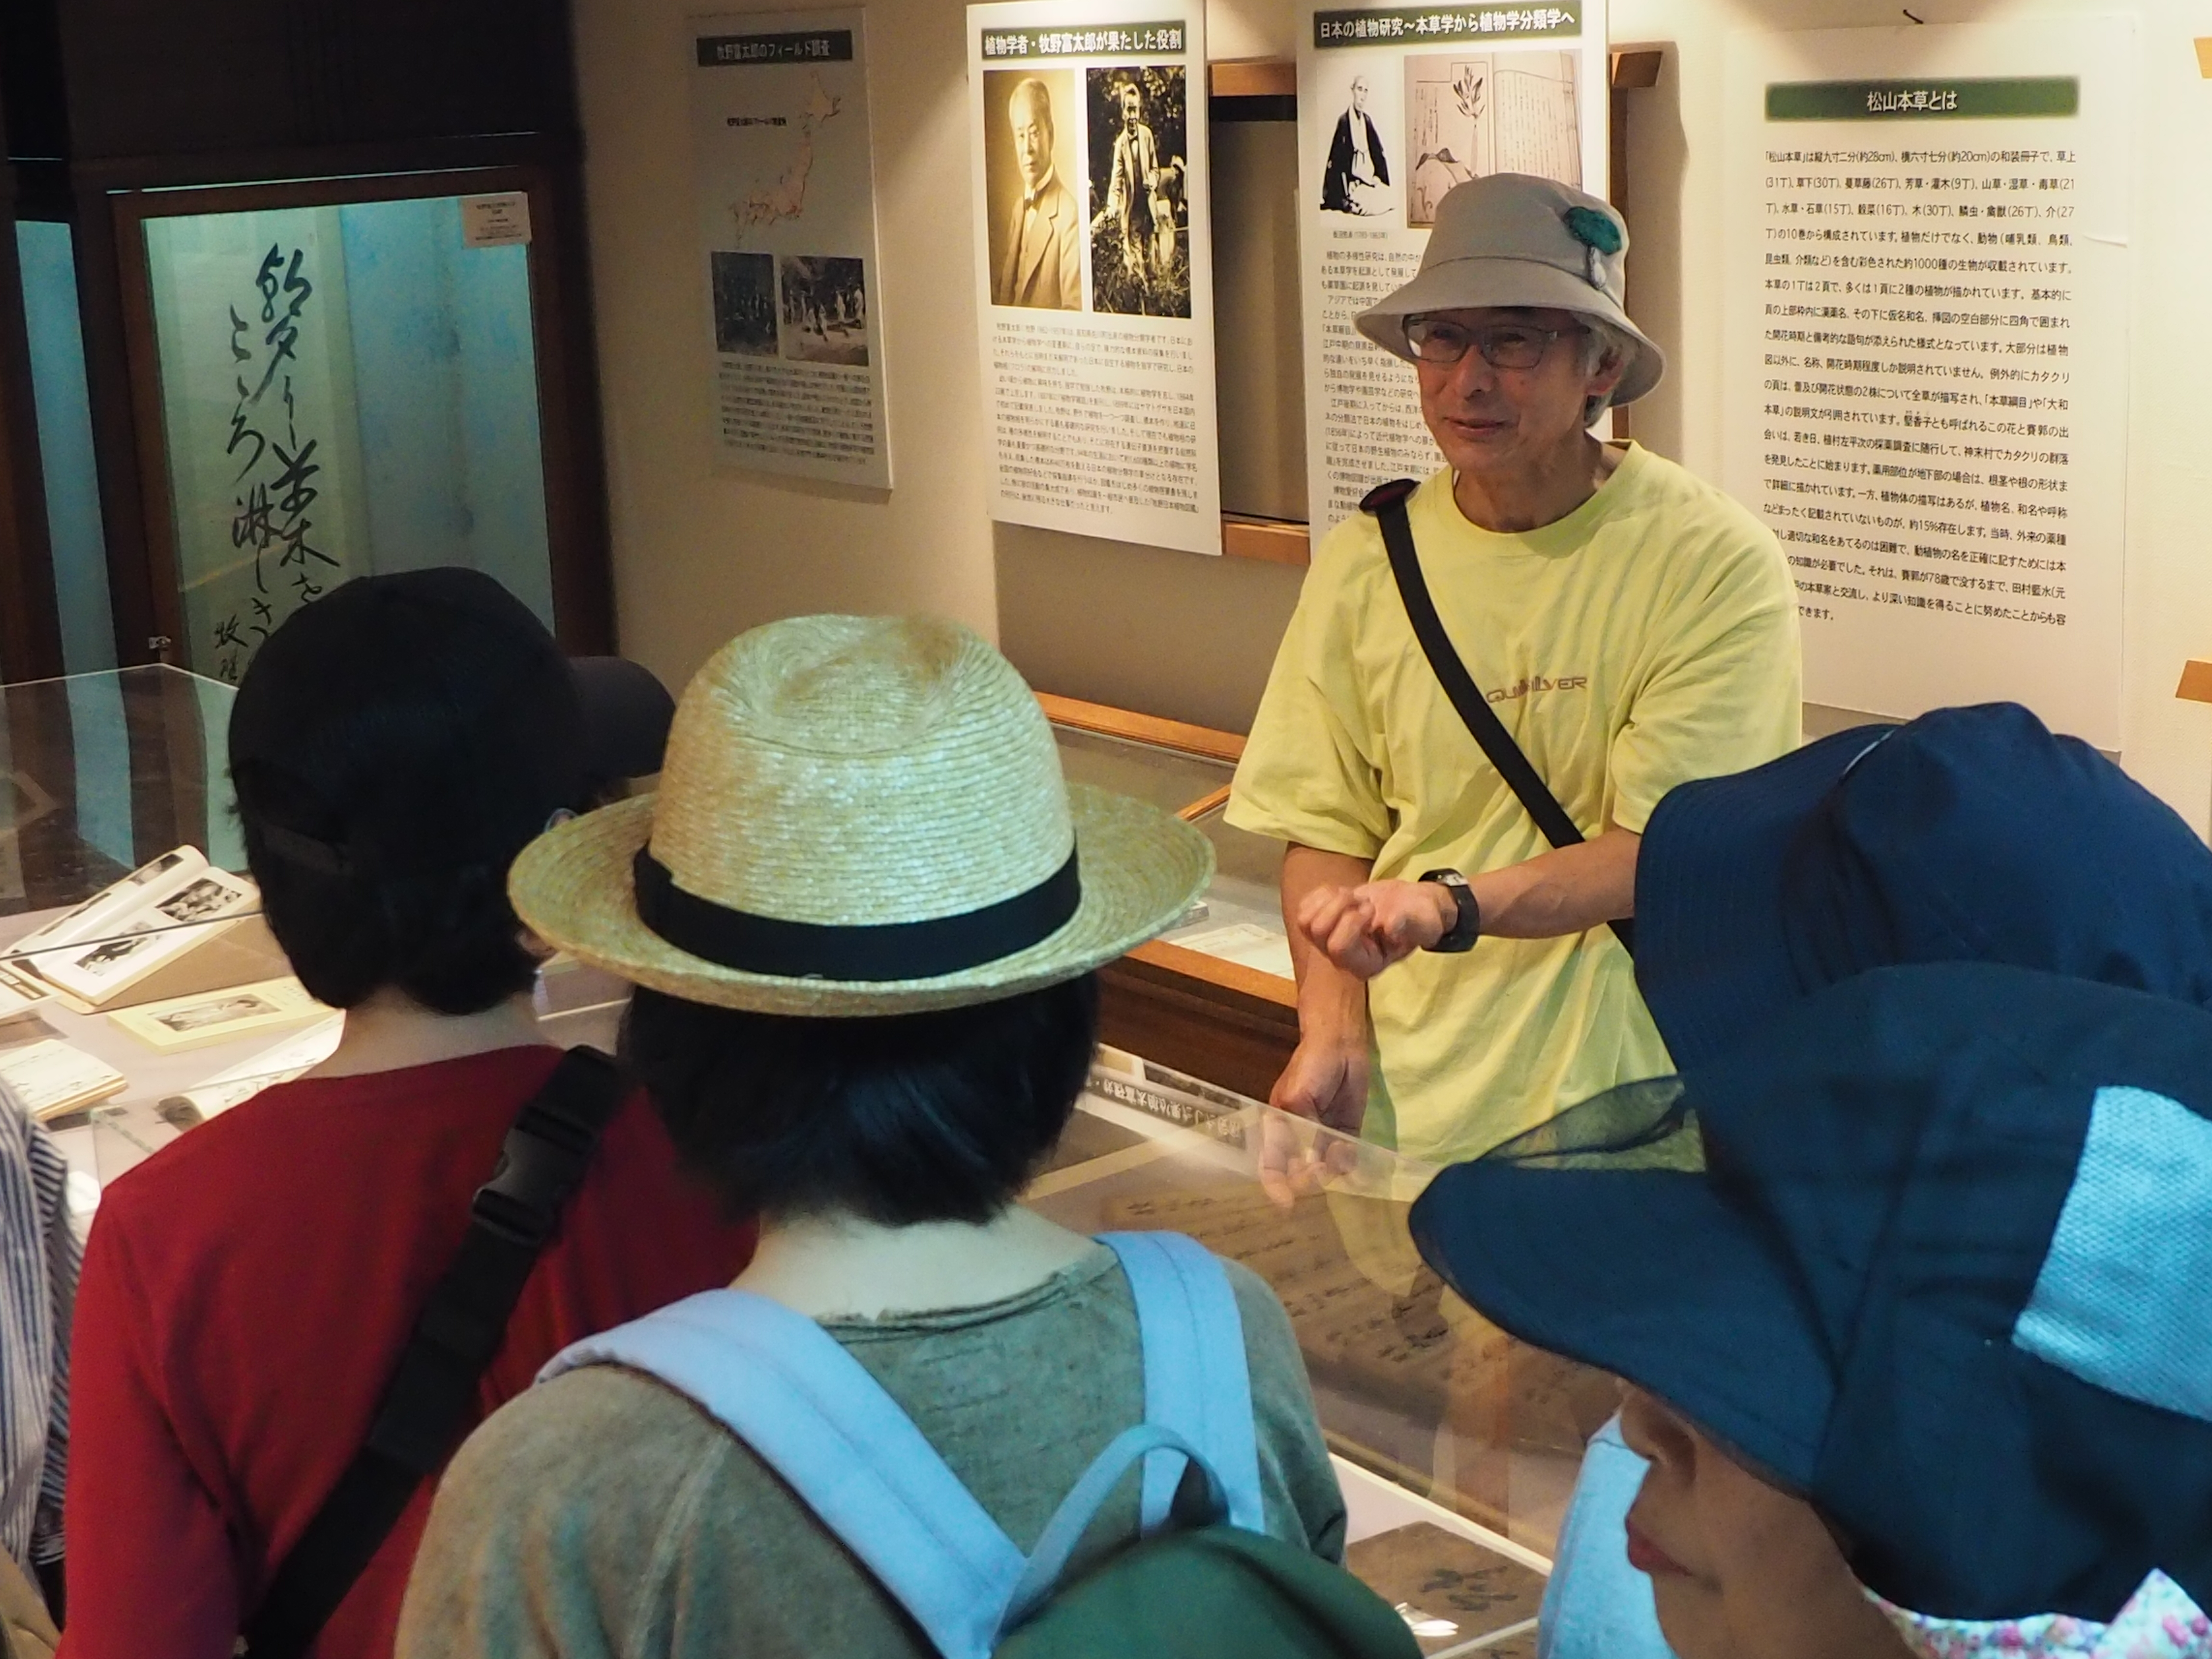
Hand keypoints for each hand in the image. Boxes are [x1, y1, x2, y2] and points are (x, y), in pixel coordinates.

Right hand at [1261, 1036, 1367, 1205]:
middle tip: (1320, 1168)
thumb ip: (1305, 1131)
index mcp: (1278, 1129)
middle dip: (1309, 1178)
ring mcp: (1324, 1138)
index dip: (1275, 1187)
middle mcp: (1299, 1139)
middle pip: (1299, 1174)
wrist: (1341, 1044)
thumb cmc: (1310, 1067)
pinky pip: (1348, 1160)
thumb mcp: (1298, 1098)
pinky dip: (1351, 1166)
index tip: (1287, 1204)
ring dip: (1333, 1168)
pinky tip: (1355, 1161)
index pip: (1270, 1166)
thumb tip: (1311, 1164)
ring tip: (1340, 1149)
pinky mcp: (1347, 1134)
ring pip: (1326, 1170)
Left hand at [1295, 879, 1453, 979]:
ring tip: (1354, 897)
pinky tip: (1345, 893)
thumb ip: (1410, 924)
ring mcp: (1327, 941)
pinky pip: (1304, 906)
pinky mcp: (1321, 921)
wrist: (1410, 905)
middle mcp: (1341, 958)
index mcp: (1366, 964)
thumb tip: (1390, 926)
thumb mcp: (1426, 922)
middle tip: (1364, 902)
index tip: (1373, 909)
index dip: (1352, 922)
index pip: (1338, 947)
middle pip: (1317, 930)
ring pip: (1306, 919)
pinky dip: (1324, 893)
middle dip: (1341, 906)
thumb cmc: (1420, 917)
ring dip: (1331, 899)